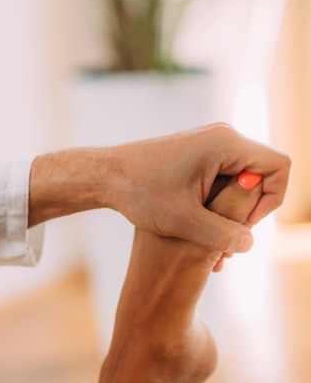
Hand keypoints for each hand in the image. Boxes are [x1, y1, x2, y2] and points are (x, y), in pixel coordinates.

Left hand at [28, 123, 289, 253]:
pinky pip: (222, 181)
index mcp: (225, 144)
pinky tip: (199, 230)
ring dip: (231, 213)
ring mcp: (209, 146)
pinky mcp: (197, 157)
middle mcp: (222, 138)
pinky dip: (217, 205)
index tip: (243, 227)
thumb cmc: (138, 193)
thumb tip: (248, 244)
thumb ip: (220, 234)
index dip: (270, 201)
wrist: (105, 176)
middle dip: (248, 213)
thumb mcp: (181, 220)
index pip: (277, 168)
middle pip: (260, 177)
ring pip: (240, 183)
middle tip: (226, 242)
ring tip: (211, 243)